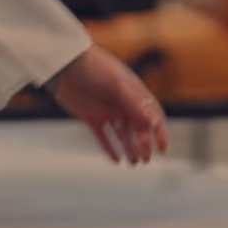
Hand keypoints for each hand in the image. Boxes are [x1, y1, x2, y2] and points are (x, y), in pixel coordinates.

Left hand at [49, 47, 169, 165]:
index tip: (163, 148)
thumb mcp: (117, 83)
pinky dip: (110, 149)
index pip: (153, 115)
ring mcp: (108, 111)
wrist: (64, 64)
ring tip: (134, 163)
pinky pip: (104, 137)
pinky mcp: (92, 118)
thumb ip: (134, 103)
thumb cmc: (94, 66)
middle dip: (144, 145)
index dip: (160, 131)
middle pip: (139, 129)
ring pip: (123, 136)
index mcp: (134, 93)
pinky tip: (116, 160)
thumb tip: (152, 122)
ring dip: (130, 149)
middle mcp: (123, 104)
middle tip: (144, 158)